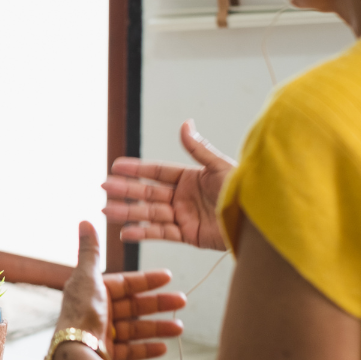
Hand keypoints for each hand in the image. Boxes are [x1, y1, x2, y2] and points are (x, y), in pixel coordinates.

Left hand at [54, 222, 185, 359]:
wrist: (75, 350)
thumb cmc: (81, 312)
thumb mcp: (88, 276)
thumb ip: (90, 251)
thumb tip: (85, 220)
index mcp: (92, 291)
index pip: (124, 284)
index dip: (146, 280)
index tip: (169, 276)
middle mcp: (96, 312)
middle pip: (133, 306)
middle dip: (158, 304)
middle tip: (182, 300)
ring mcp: (102, 334)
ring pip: (135, 329)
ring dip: (158, 327)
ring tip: (180, 328)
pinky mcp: (106, 354)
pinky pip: (131, 350)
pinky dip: (146, 348)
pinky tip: (164, 347)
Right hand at [103, 120, 235, 250]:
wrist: (256, 219)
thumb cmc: (243, 190)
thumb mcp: (218, 166)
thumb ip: (197, 148)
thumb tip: (185, 124)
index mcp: (190, 178)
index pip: (156, 172)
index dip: (136, 169)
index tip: (115, 166)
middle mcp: (183, 197)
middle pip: (148, 193)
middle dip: (125, 190)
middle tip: (103, 188)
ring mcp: (184, 216)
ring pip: (149, 213)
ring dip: (127, 212)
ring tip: (106, 211)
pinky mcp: (188, 235)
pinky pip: (161, 233)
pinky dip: (143, 233)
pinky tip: (125, 232)